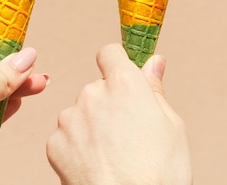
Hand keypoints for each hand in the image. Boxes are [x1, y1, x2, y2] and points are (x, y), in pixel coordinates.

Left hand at [46, 44, 191, 184]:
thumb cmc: (160, 174)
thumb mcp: (172, 126)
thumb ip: (155, 88)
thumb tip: (154, 62)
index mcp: (124, 84)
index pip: (110, 53)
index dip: (118, 64)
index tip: (124, 78)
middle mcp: (92, 94)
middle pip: (97, 88)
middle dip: (109, 103)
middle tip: (128, 134)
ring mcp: (70, 119)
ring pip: (81, 113)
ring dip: (91, 125)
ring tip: (112, 156)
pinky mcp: (54, 144)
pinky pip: (67, 136)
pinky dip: (77, 147)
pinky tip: (96, 166)